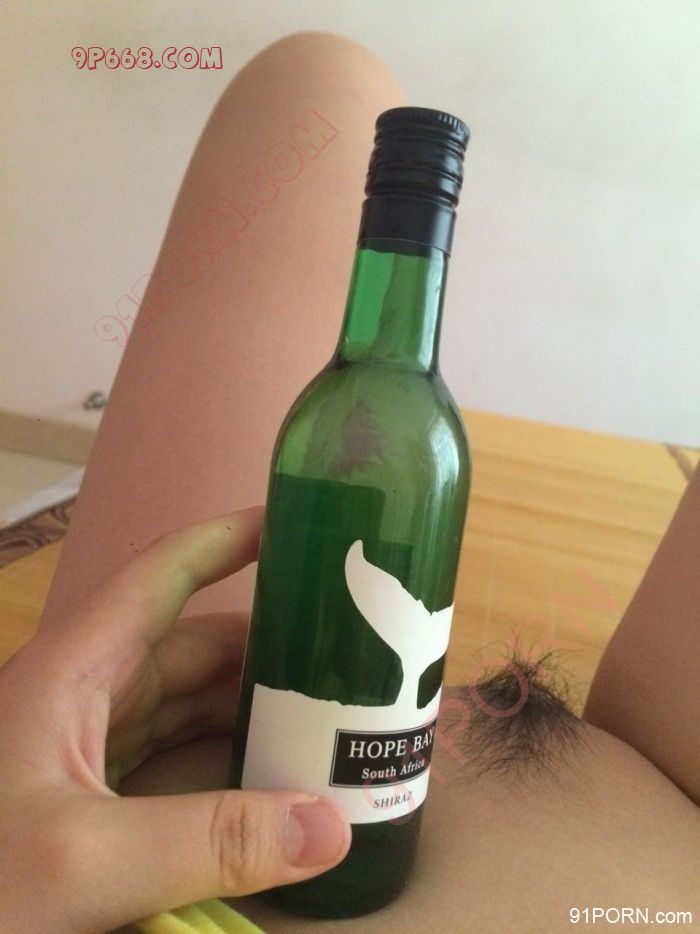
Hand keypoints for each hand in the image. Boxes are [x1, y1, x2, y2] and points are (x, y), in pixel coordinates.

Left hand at [0, 507, 350, 933]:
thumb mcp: (80, 859)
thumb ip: (207, 841)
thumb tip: (331, 825)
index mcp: (74, 669)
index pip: (160, 576)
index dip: (226, 539)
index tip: (297, 524)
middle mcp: (83, 694)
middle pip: (191, 646)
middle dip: (268, 644)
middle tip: (350, 650)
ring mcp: (84, 747)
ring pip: (186, 704)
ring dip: (252, 707)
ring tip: (331, 716)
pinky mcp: (88, 795)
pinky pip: (174, 754)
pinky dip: (225, 758)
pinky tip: (271, 778)